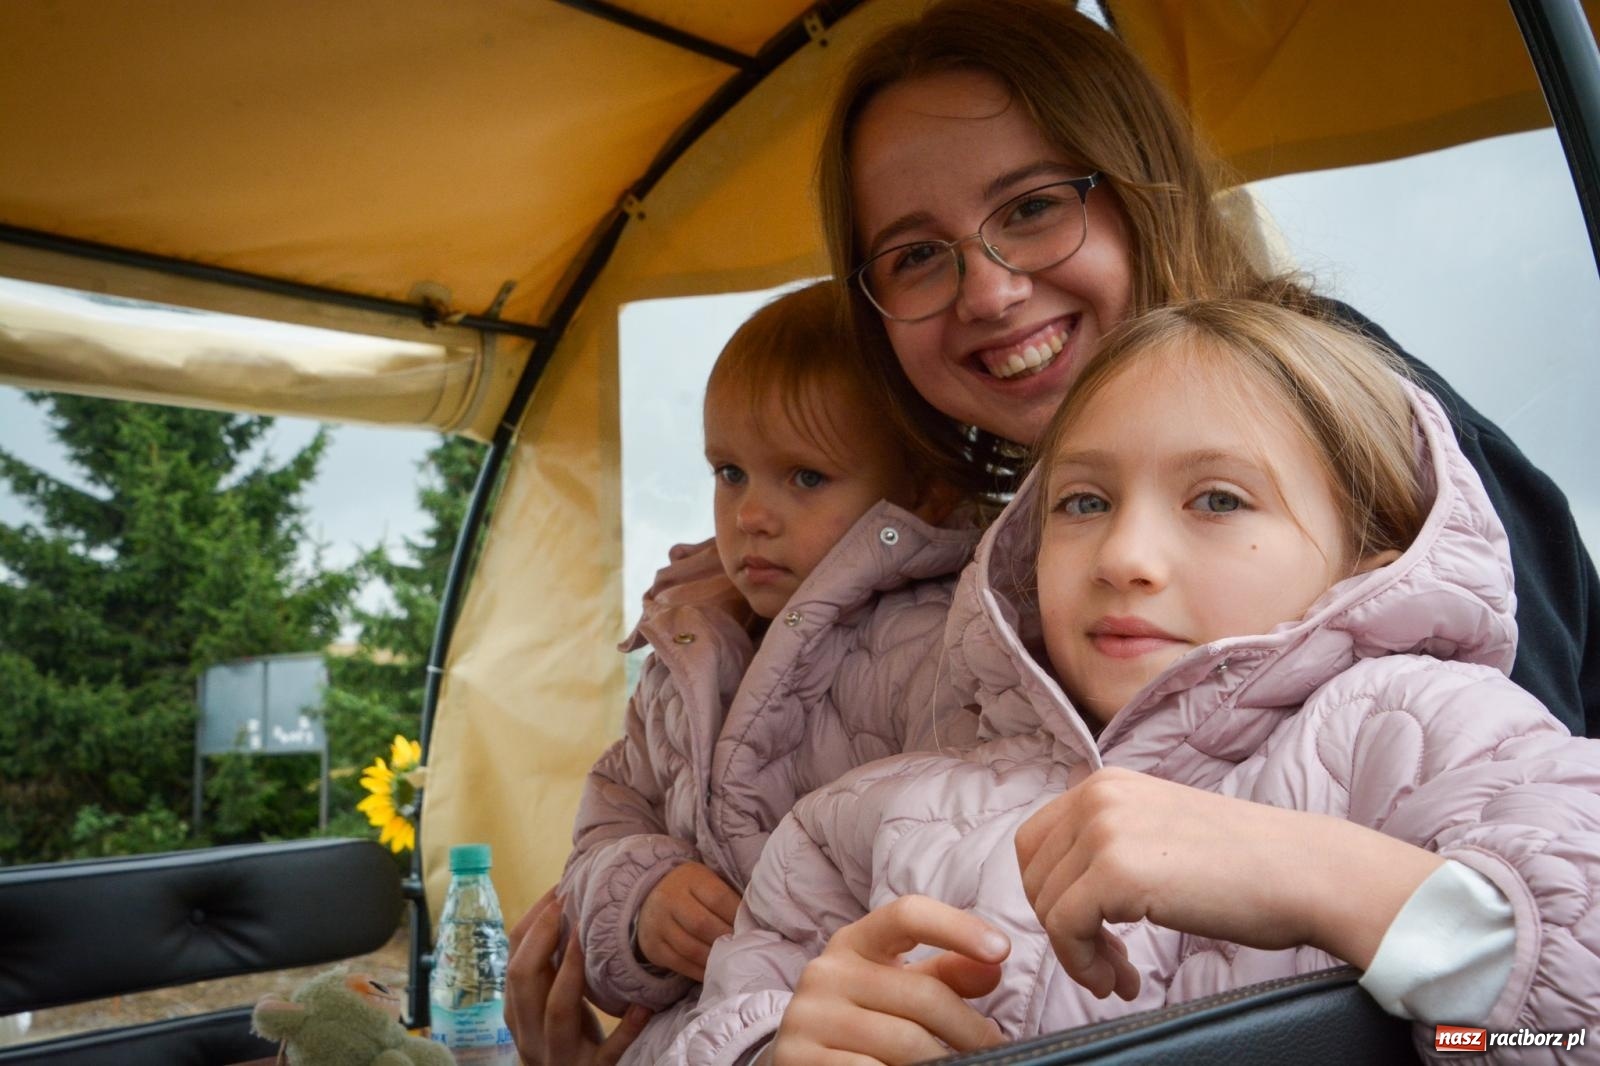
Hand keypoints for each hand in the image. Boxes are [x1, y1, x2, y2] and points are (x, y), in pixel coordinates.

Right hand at [504, 888, 649, 1065]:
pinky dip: (627, 1028)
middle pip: (523, 981)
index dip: (530, 925)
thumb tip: (564, 909)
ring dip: (571, 970)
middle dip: (542, 938)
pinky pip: (610, 1050)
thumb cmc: (565, 1038)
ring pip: (557, 1012)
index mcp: (519, 1015)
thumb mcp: (549, 1005)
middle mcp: (531, 1035)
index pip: (513, 962)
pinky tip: (643, 1006)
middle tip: (566, 904)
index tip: (556, 892)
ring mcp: (560, 1056)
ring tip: (585, 937)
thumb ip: (550, 971)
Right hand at [636, 862, 741, 981]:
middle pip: (702, 924)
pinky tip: (714, 971)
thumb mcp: (708, 882)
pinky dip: (699, 971)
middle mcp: (670, 899)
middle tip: (744, 949)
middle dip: (727, 939)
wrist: (651, 897)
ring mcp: (658, 924)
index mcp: (690, 878)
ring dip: (714, 958)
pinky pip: (679, 964)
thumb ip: (728, 898)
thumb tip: (755, 921)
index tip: (751, 928)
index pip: (718, 898)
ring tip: (731, 962)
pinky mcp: (652, 946)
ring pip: (690, 948)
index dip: (737, 916)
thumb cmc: (692, 892)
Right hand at [772, 895, 1008, 1064]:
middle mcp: (826, 972)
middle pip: (922, 994)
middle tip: (993, 1050)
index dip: (957, 927)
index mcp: (854, 942)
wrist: (799, 1059)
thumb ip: (946, 973)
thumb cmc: (865, 1018)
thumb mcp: (899, 986)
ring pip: (905, 1043)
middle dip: (970, 1029)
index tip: (1001, 949)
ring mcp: (809, 1018)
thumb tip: (993, 964)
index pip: (908, 915)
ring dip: (944, 1062)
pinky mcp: (800, 1061)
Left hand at [1013, 767, 1441, 998]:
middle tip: (1105, 961)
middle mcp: (1098, 796)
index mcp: (1107, 784)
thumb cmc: (1246, 865)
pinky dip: (1083, 963)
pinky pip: (1065, 927)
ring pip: (1047, 905)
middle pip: (1035, 874)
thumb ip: (1111, 843)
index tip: (1087, 930)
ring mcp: (1104, 829)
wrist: (1305, 871)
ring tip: (1120, 974)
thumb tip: (1066, 887)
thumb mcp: (1160, 831)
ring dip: (1077, 952)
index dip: (1052, 893)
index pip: (1036, 842)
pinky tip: (1121, 979)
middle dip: (1062, 925)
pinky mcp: (1116, 871)